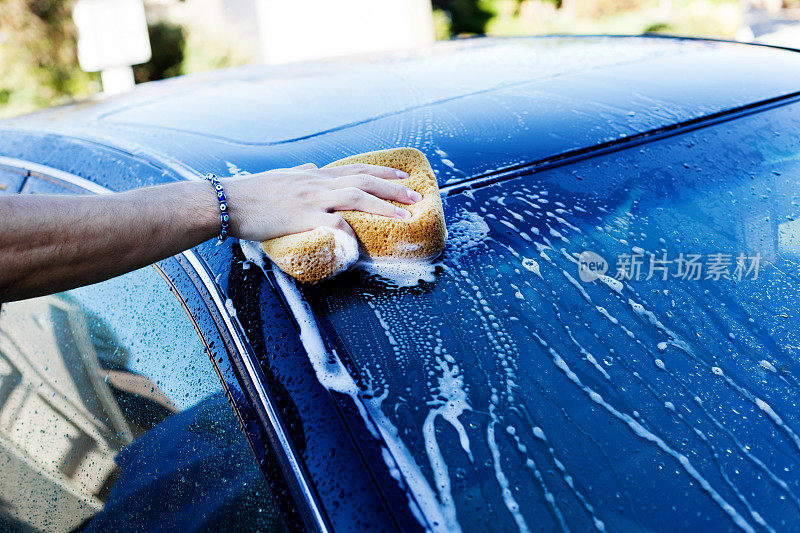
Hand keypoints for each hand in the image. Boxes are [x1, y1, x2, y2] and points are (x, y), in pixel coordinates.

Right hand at [222, 163, 422, 240]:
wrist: (226, 201)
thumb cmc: (252, 192)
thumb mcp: (283, 176)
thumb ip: (302, 172)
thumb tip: (314, 166)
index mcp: (314, 175)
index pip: (356, 169)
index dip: (384, 174)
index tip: (405, 178)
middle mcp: (317, 183)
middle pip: (364, 180)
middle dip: (395, 189)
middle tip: (417, 198)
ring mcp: (311, 199)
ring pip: (356, 196)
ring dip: (385, 206)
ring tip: (406, 216)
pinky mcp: (301, 218)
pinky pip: (333, 224)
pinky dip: (351, 232)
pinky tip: (364, 242)